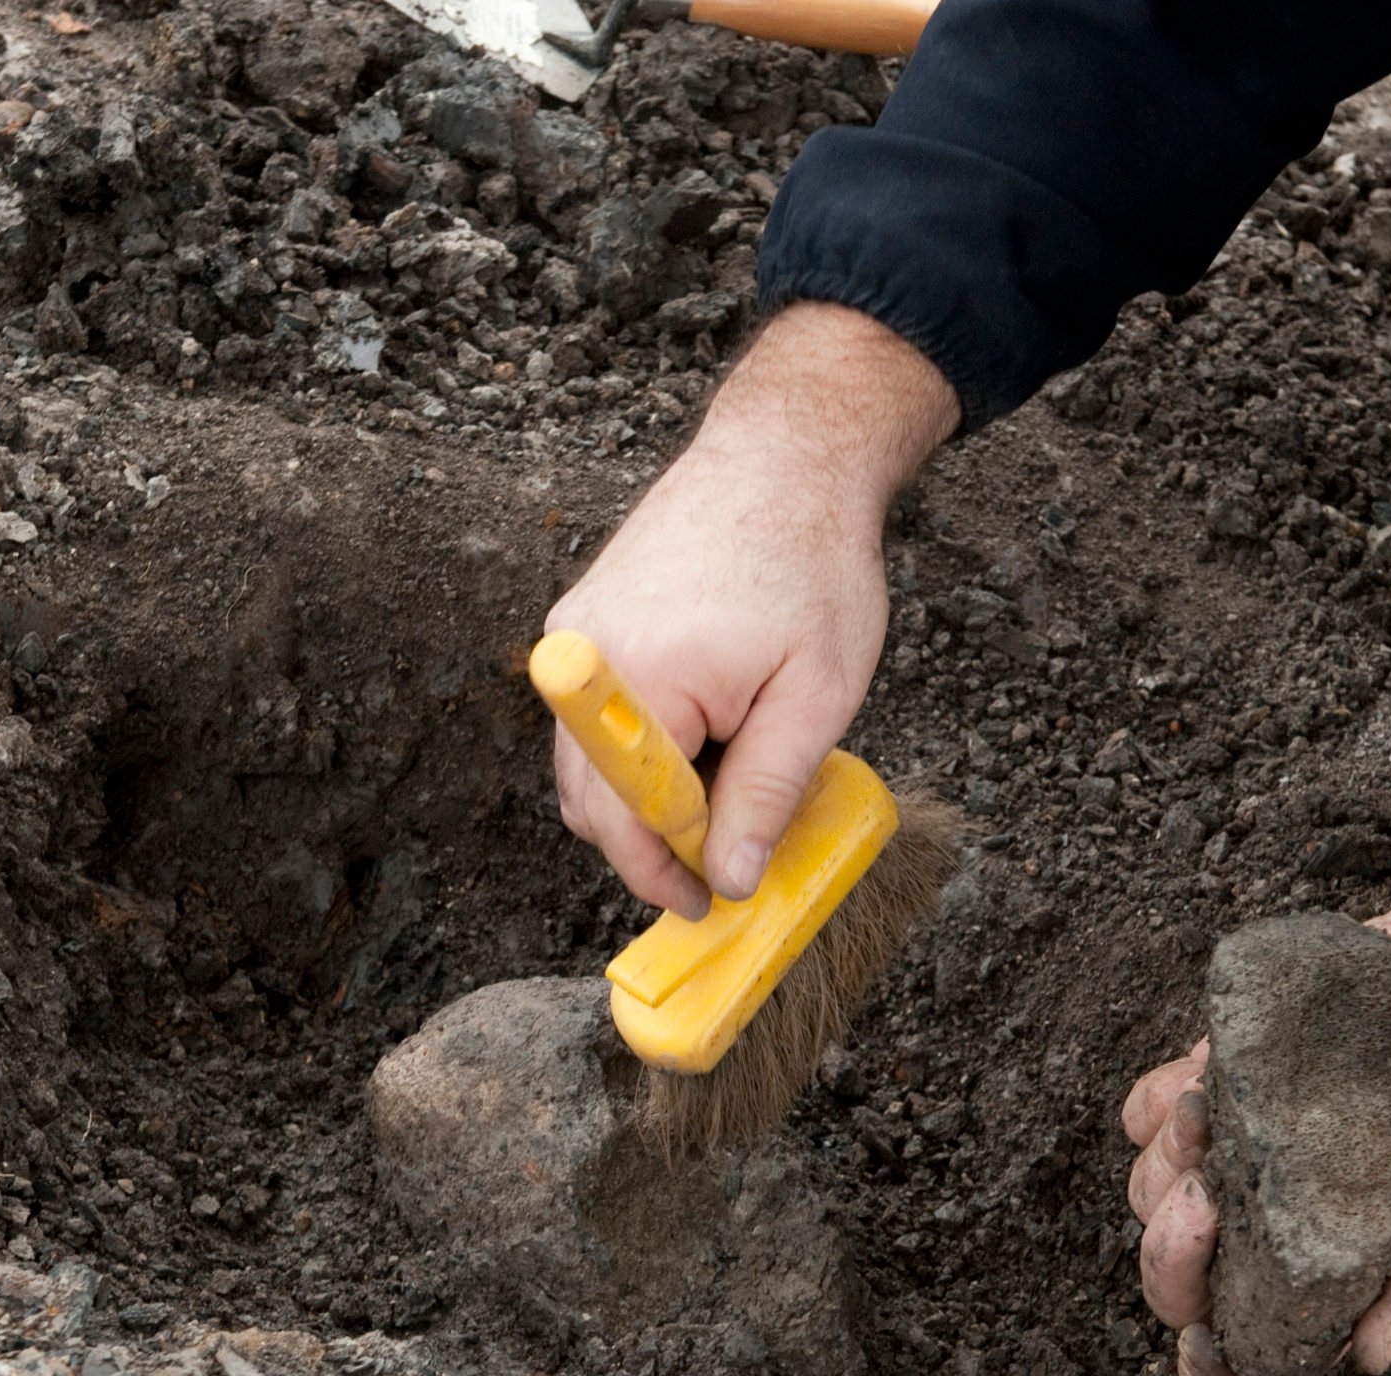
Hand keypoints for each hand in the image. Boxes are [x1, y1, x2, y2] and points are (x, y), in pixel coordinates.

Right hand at [545, 304, 957, 914]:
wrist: (785, 455)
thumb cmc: (813, 565)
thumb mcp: (814, 696)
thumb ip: (766, 793)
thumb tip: (727, 879)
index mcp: (643, 679)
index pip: (626, 819)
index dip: (666, 873)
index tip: (706, 904)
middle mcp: (586, 655)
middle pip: (591, 797)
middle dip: (651, 841)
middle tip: (718, 862)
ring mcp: (575, 631)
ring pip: (588, 759)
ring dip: (645, 793)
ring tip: (724, 786)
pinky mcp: (581, 615)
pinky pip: (596, 712)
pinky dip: (640, 743)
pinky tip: (707, 728)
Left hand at [1125, 748, 1390, 1375]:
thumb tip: (1371, 1358)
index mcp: (1319, 1284)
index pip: (1246, 1359)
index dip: (1213, 1374)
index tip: (1204, 1348)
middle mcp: (1260, 1232)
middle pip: (1173, 1283)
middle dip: (1168, 1258)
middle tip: (1203, 1204)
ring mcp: (1227, 1161)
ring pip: (1147, 1197)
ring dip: (1163, 1172)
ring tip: (1208, 1118)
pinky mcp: (1209, 1090)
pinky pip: (1141, 1116)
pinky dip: (1155, 1112)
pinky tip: (1200, 1090)